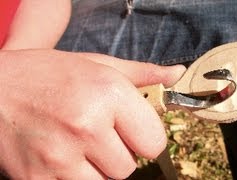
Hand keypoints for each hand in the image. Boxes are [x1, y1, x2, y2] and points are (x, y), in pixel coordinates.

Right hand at [0, 49, 184, 178]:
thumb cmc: (49, 75)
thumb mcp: (98, 65)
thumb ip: (143, 74)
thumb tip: (177, 74)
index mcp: (108, 94)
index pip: (154, 143)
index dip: (144, 138)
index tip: (131, 131)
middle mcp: (86, 126)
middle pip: (128, 167)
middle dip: (117, 154)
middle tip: (96, 135)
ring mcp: (60, 158)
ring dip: (96, 169)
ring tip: (77, 145)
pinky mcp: (37, 179)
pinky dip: (73, 177)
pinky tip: (60, 156)